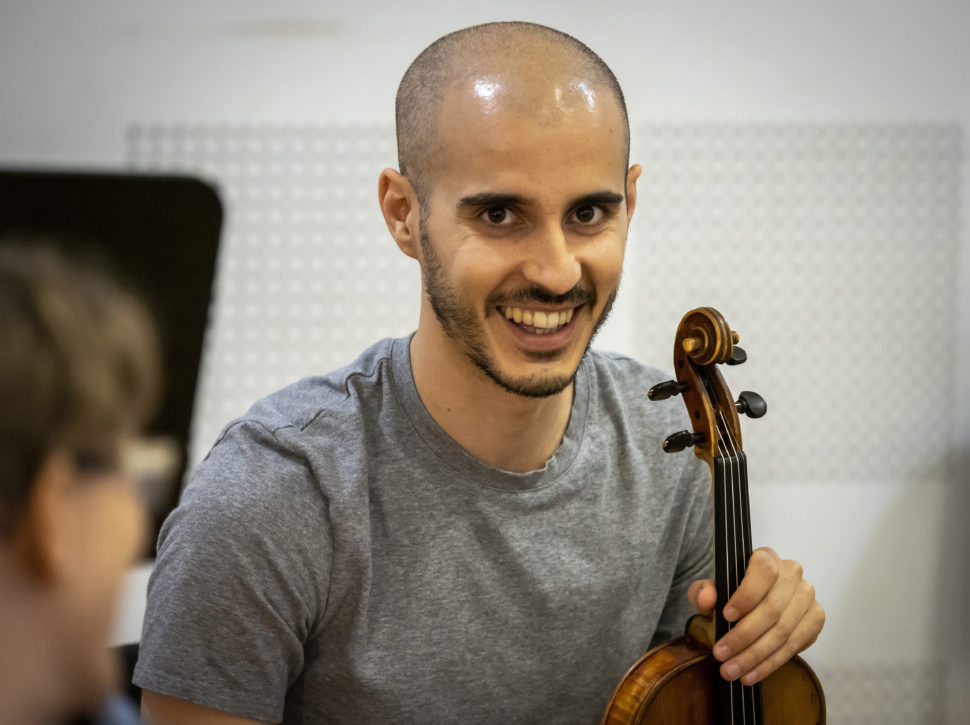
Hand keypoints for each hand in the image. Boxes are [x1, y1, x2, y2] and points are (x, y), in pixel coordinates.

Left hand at [687, 546, 824, 685]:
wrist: (755, 602)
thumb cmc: (733, 593)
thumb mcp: (712, 588)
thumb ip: (703, 591)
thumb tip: (706, 600)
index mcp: (767, 558)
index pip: (764, 572)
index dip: (747, 596)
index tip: (726, 616)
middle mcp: (792, 574)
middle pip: (772, 609)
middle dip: (743, 637)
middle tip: (721, 655)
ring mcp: (807, 597)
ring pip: (783, 632)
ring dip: (755, 656)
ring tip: (732, 670)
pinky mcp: (815, 620)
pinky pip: (794, 646)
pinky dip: (770, 663)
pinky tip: (752, 674)